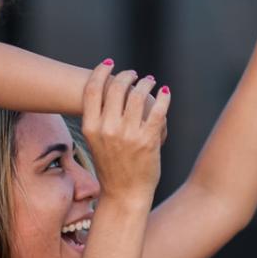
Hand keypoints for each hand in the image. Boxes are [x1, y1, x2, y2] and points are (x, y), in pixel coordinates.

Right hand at [78, 61, 169, 209]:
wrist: (124, 194)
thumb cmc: (111, 166)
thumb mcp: (96, 141)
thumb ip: (100, 118)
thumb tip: (108, 91)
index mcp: (91, 127)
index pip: (93, 89)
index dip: (101, 71)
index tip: (109, 63)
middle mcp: (108, 129)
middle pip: (116, 88)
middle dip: (126, 76)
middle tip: (134, 73)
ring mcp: (128, 134)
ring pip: (138, 95)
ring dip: (146, 83)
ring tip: (150, 81)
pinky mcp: (148, 140)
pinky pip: (158, 111)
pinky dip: (163, 98)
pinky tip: (165, 93)